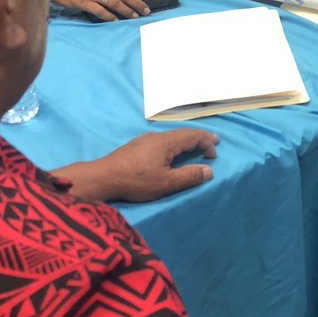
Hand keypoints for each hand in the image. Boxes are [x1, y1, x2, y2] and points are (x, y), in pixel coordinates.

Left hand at [56, 129, 218, 202]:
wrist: (103, 177)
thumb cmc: (136, 181)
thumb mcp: (166, 183)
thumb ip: (189, 176)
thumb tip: (209, 170)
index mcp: (167, 142)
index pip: (194, 135)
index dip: (207, 142)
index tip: (214, 155)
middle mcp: (157, 136)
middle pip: (183, 133)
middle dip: (199, 138)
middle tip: (212, 144)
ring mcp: (144, 140)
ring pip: (172, 136)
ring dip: (186, 141)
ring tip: (194, 149)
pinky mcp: (136, 146)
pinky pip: (162, 140)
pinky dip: (174, 144)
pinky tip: (171, 154)